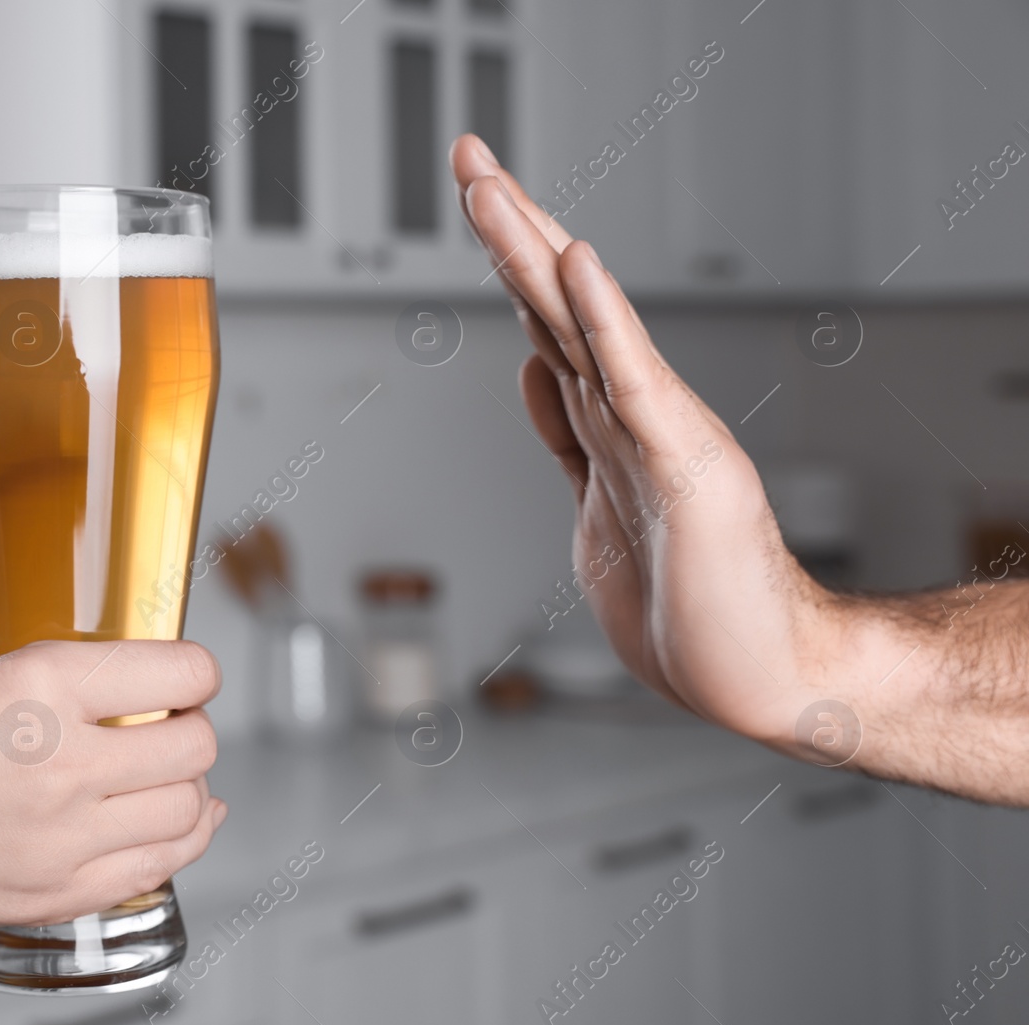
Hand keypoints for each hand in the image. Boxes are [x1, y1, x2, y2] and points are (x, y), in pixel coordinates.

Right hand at [0, 640, 225, 933]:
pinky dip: (173, 845)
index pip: (179, 672)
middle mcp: (59, 766)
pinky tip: (165, 826)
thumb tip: (85, 691)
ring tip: (159, 774)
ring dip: (184, 788)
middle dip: (189, 726)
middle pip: (193, 746)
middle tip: (170, 719)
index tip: (186, 671)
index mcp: (36, 688)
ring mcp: (54, 842)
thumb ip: (34, 682)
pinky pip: (151, 873)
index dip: (193, 668)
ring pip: (186, 813)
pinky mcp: (40, 897)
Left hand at [447, 134, 840, 750]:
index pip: (547, 319)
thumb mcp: (597, 500)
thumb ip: (567, 432)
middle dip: (506, 226)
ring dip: (531, 251)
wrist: (756, 674)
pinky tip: (578, 264)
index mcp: (608, 419)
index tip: (473, 191)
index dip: (507, 256)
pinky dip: (602, 322)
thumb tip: (531, 368)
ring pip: (580, 326)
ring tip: (490, 186)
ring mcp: (658, 433)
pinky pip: (631, 384)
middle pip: (555, 301)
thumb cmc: (688, 600)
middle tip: (465, 153)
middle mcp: (631, 410)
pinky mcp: (683, 467)